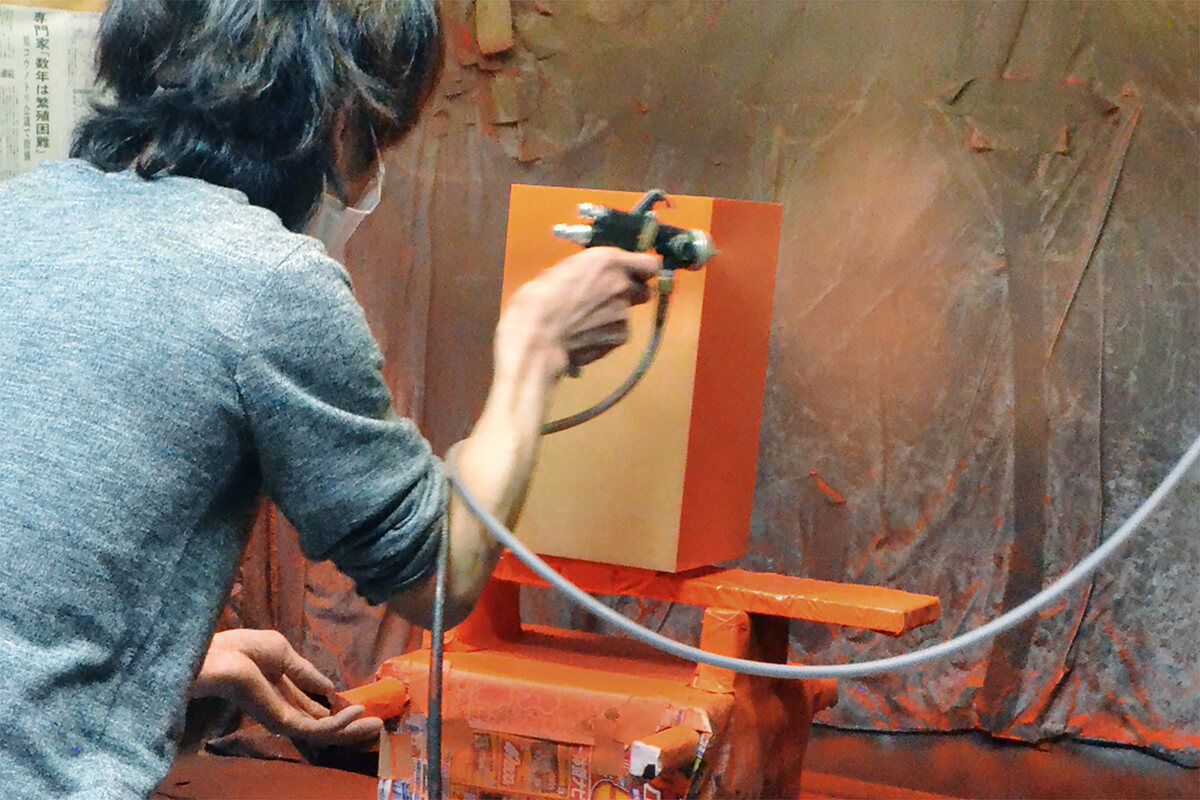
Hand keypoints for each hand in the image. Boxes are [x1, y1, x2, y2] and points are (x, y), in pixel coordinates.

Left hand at [192, 629, 382, 744]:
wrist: (220, 656)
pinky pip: (316, 729)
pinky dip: (339, 724)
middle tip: (378, 723)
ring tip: (377, 725)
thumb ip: (305, 672)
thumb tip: (329, 687)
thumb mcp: (283, 652)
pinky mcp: (281, 722)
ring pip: (324, 733)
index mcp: (282, 693)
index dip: (336, 711)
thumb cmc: (244, 648)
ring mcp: (283, 718)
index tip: (362, 709)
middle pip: (322, 725)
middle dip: (350, 726)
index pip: (313, 710)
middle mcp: (283, 710)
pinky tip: (356, 713)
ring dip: (351, 730)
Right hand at [501, 246, 660, 375]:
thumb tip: (593, 275)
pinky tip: (585, 335)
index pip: (650, 263)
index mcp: (608, 260)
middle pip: (644, 290)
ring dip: (613, 316)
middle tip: (607, 299)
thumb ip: (589, 270)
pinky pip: (618, 333)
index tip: (635, 273)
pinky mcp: (620, 337)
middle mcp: (622, 285)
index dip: (643, 270)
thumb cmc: (539, 300)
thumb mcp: (562, 270)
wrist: (538, 337)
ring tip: (585, 321)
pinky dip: (606, 334)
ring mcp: (624, 313)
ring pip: (627, 314)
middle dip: (630, 294)